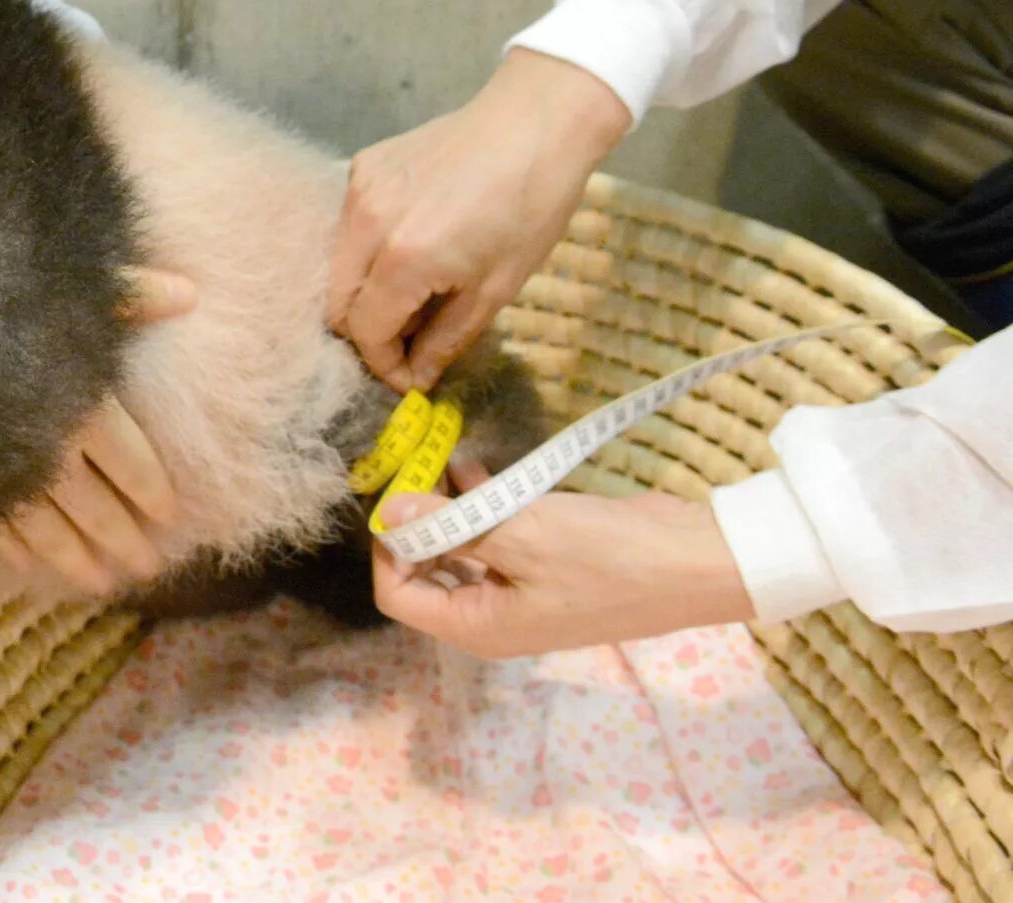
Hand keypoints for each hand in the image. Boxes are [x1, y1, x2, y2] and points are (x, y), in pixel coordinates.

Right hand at [0, 266, 194, 594]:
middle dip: (120, 536)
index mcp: (79, 397)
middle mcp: (42, 439)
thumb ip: (127, 294)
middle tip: (148, 568)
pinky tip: (29, 566)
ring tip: (100, 586)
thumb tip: (190, 292)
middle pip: (92, 501)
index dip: (151, 491)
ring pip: (44, 524)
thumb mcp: (67, 285)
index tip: (169, 518)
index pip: (129, 458)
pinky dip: (13, 547)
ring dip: (74, 556)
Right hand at [328, 49, 630, 392]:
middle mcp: (366, 223)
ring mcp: (358, 189)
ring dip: (365, 290)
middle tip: (409, 338)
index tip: (410, 377)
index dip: (384, 363)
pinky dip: (368, 249)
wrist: (536, 121)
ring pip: (336, 265)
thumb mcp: (496, 287)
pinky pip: (348, 227)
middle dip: (368, 331)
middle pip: (336, 303)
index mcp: (404, 258)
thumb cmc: (531, 207)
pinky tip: (410, 242)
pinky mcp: (361, 166)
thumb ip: (446, 338)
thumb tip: (416, 377)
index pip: (365, 330)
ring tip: (412, 291)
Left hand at [370, 488, 754, 658]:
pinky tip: (475, 466)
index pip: (399, 596)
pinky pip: (495, 539)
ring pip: (461, 549)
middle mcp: (492, 617)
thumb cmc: (606, 556)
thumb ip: (451, 524)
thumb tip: (391, 512)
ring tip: (441, 457)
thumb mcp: (521, 534)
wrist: (697, 561)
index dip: (388, 548)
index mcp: (478, 627)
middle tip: (413, 466)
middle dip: (417, 521)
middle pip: (426, 573)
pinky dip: (482, 506)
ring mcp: (520, 594)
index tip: (396, 494)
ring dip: (449, 507)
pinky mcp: (545, 566)